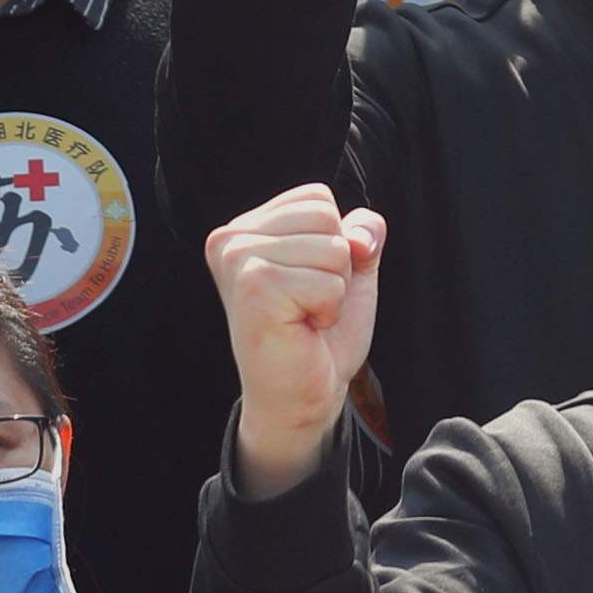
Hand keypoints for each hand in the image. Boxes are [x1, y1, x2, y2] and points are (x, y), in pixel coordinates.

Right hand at [202, 185, 383, 494]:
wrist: (302, 394)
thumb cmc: (320, 333)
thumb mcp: (350, 270)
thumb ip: (362, 233)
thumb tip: (362, 234)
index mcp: (244, 227)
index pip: (317, 198)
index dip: (335, 243)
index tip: (307, 283)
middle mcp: (229, 238)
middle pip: (326, 217)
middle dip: (336, 266)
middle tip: (307, 304)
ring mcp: (237, 260)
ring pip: (332, 247)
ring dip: (333, 290)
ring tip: (304, 315)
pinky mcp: (253, 287)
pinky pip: (328, 281)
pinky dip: (328, 309)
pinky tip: (302, 328)